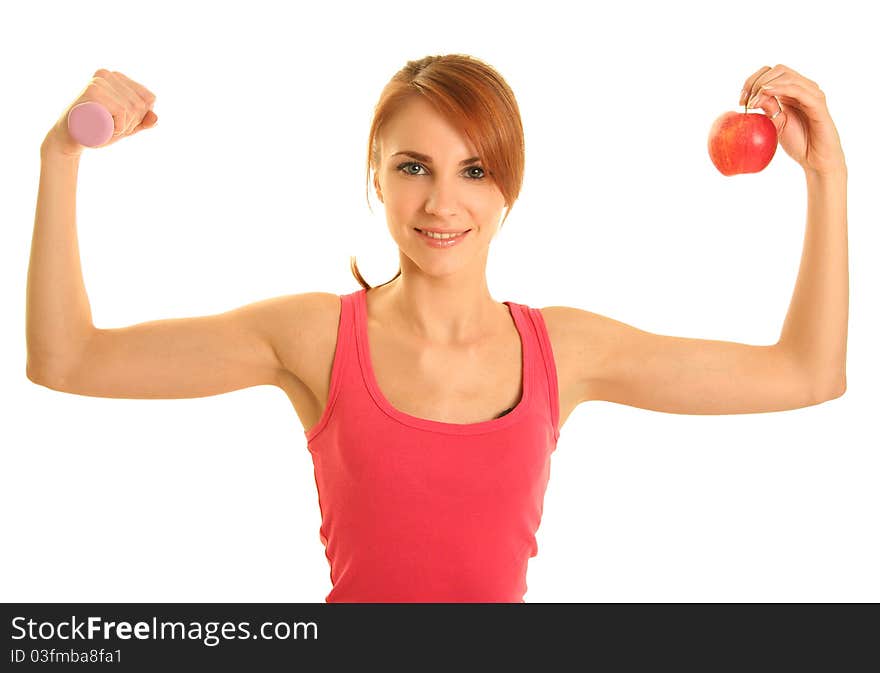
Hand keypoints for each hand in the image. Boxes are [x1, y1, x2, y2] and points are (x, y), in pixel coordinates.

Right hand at [42, 69, 157, 157]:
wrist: (70, 140)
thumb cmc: (97, 131)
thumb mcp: (125, 127)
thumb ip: (142, 122)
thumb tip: (155, 117)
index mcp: (118, 78)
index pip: (149, 98)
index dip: (140, 117)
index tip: (120, 121)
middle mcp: (108, 74)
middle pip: (141, 105)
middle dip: (131, 124)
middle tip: (110, 127)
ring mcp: (100, 81)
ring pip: (132, 109)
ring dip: (123, 127)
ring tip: (105, 126)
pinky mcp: (93, 90)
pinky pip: (122, 111)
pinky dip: (118, 127)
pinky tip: (104, 128)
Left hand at [739, 64, 845, 177]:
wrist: (816, 159)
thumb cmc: (799, 142)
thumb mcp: (776, 124)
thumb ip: (768, 108)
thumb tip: (751, 97)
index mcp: (792, 91)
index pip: (771, 73)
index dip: (752, 81)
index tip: (740, 101)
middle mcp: (803, 88)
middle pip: (778, 70)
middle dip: (756, 82)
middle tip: (744, 102)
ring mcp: (812, 94)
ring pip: (787, 76)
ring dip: (764, 86)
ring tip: (752, 103)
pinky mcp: (818, 103)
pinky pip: (798, 90)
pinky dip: (780, 88)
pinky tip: (766, 93)